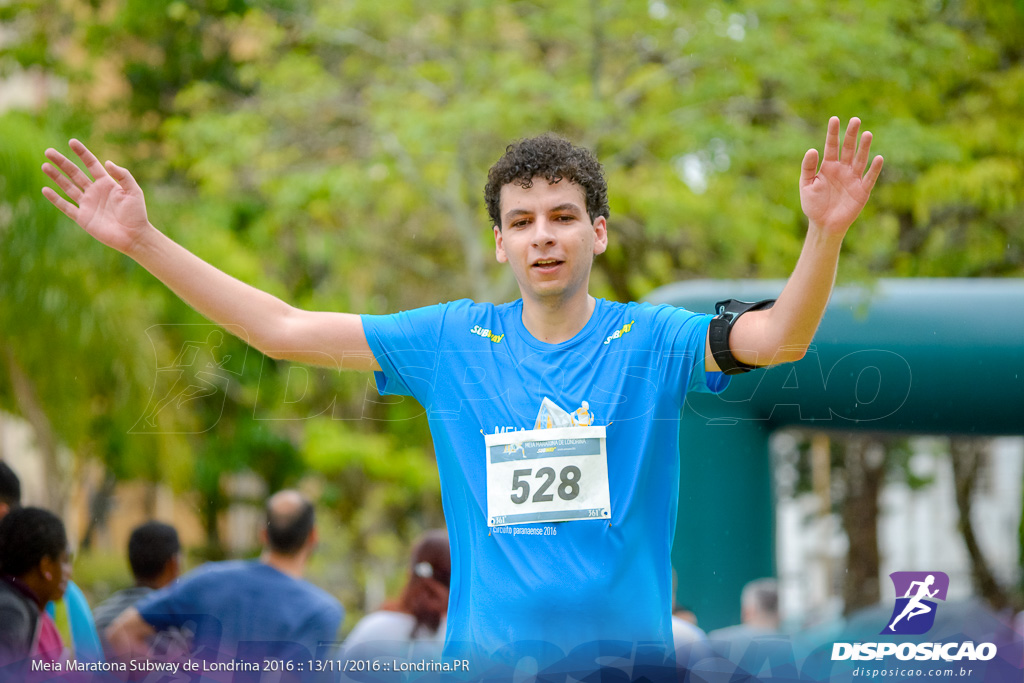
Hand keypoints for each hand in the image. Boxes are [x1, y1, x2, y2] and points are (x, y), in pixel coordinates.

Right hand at [41, 140, 150, 253]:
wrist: (134, 236)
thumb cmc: (137, 214)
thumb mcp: (134, 191)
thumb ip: (123, 175)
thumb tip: (107, 162)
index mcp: (107, 183)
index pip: (91, 164)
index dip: (82, 153)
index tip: (72, 142)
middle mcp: (95, 192)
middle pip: (75, 173)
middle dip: (62, 162)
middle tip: (48, 152)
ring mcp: (87, 204)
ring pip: (68, 187)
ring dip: (56, 177)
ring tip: (45, 165)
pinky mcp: (83, 218)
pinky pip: (66, 206)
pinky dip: (56, 199)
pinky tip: (45, 190)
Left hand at [799, 117, 882, 234]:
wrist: (823, 225)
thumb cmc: (813, 205)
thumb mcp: (806, 185)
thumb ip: (808, 168)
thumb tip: (812, 150)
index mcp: (828, 166)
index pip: (831, 146)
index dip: (832, 133)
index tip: (834, 119)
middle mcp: (842, 169)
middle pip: (848, 149)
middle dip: (851, 135)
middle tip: (855, 120)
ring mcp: (853, 178)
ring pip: (860, 159)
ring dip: (864, 147)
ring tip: (867, 134)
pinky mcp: (862, 190)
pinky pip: (869, 177)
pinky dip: (874, 169)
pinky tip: (878, 158)